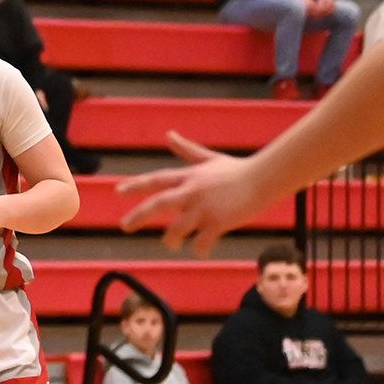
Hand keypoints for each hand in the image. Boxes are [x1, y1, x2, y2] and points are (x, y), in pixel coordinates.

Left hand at [116, 131, 275, 254]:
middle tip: (124, 226)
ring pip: (177, 228)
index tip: (118, 191)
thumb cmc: (237, 170)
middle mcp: (192, 191)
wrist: (264, 178)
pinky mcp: (219, 221)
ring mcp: (205, 207)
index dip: (136, 185)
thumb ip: (187, 149)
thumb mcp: (208, 158)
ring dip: (171, 239)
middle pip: (159, 204)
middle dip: (139, 215)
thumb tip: (169, 133)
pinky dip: (198, 248)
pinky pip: (202, 241)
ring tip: (171, 244)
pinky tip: (200, 250)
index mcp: (189, 177)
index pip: (156, 180)